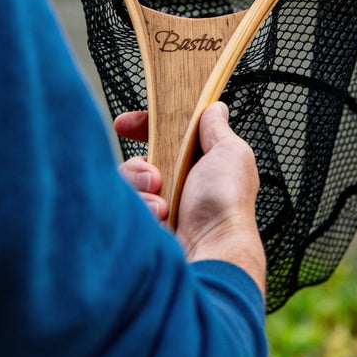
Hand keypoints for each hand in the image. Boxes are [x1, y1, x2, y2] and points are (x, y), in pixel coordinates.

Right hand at [115, 103, 265, 296]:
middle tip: (155, 175)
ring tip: (162, 202)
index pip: (165, 134)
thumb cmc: (226, 203)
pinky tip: (160, 216)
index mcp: (200, 162)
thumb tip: (216, 108)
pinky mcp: (147, 223)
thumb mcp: (231, 153)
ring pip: (130, 181)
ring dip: (142, 186)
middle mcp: (179, 182)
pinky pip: (128, 204)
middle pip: (140, 158)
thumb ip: (218, 129)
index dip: (145, 125)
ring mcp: (161, 204)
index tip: (126, 124)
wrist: (212, 248)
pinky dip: (143, 207)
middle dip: (140, 164)